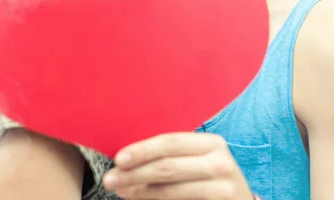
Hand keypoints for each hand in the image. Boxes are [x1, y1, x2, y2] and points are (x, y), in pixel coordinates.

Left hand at [102, 132, 253, 199]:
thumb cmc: (212, 179)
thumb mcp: (200, 160)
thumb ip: (172, 156)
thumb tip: (127, 159)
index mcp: (212, 143)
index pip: (171, 142)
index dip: (143, 150)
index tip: (119, 159)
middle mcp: (220, 163)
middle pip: (168, 166)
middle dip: (134, 173)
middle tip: (110, 179)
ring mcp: (222, 188)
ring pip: (170, 190)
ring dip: (139, 191)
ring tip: (120, 191)